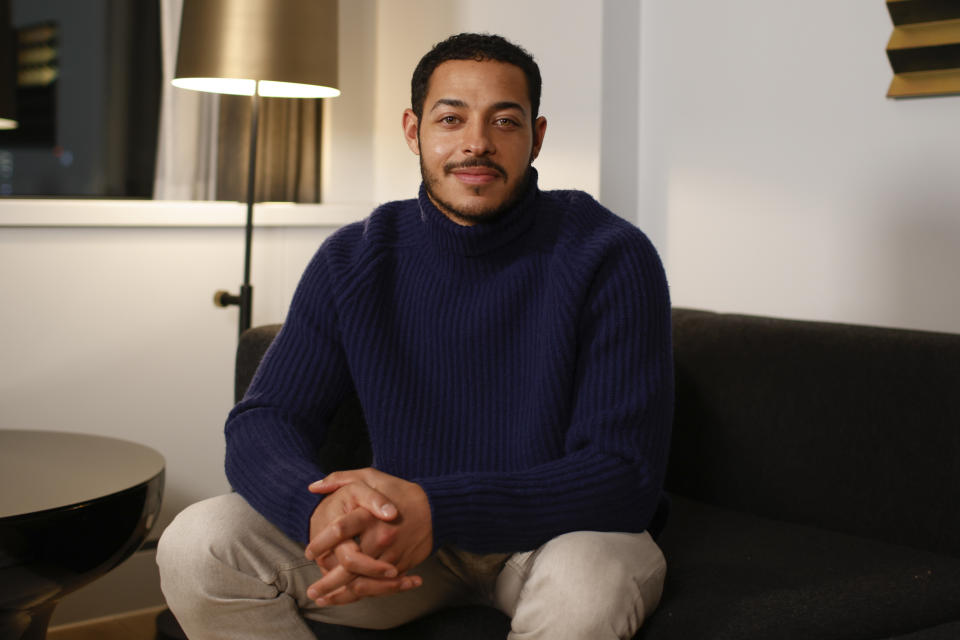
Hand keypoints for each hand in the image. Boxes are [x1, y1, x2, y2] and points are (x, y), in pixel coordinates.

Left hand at [304, 468, 432, 605]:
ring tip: (323, 599)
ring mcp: (392, 555)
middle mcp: (381, 537)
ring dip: (342, 594)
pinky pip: (379, 585)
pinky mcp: (401, 566)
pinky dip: (362, 593)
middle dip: (327, 582)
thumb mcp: (371, 476)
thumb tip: (313, 487)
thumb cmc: (399, 491)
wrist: (436, 508)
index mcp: (370, 515)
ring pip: (363, 581)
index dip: (320, 543)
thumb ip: (340, 479)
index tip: (308, 552)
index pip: (338, 531)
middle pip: (349, 566)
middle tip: (311, 592)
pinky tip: (346, 597)